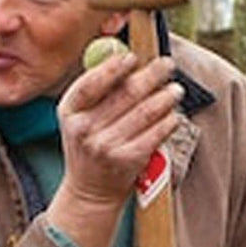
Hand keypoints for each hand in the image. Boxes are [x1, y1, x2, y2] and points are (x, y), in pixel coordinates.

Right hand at [56, 53, 181, 207]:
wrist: (90, 190)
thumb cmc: (90, 146)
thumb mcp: (81, 118)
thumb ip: (98, 90)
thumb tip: (128, 58)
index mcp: (69, 111)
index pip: (91, 82)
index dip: (114, 67)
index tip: (133, 57)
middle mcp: (84, 128)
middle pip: (124, 93)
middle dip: (151, 75)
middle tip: (167, 65)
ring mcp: (104, 145)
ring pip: (144, 111)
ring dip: (165, 97)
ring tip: (176, 89)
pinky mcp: (126, 160)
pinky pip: (154, 133)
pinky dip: (168, 121)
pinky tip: (174, 115)